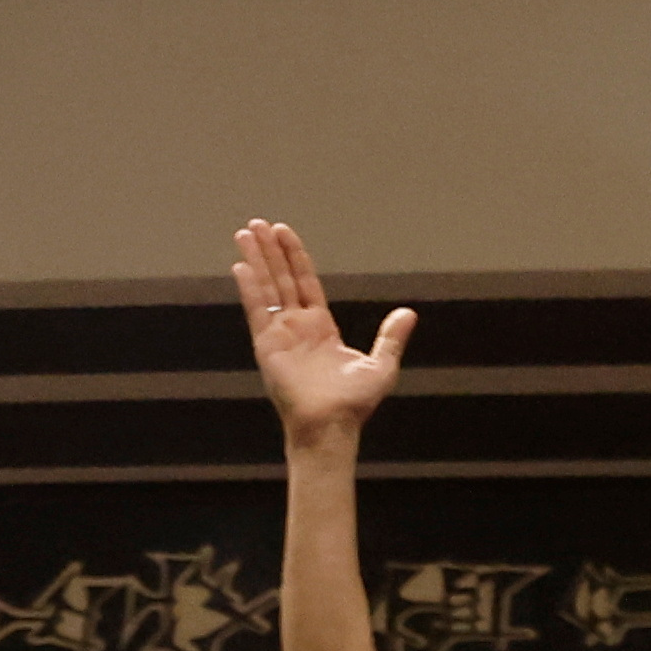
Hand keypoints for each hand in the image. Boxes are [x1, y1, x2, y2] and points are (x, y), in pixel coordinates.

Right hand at [233, 218, 417, 451]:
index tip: (283, 233)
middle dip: (270, 250)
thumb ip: (391, 337)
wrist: (332, 426)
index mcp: (320, 327)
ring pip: (266, 288)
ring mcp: (279, 335)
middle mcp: (297, 326)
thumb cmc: (354, 404)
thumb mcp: (381, 365)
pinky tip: (241, 264)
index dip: (295, 257)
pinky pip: (256, 310)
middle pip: (281, 278)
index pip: (305, 282)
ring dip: (256, 260)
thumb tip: (408, 313)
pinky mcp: (267, 346)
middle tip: (257, 224)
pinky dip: (249, 287)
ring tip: (245, 232)